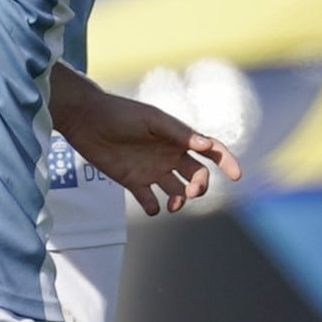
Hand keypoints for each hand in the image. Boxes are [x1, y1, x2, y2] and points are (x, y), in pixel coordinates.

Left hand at [51, 71, 240, 213]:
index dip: (227, 162)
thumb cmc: (120, 113)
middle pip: (197, 176)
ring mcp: (152, 170)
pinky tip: (152, 206)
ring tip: (172, 204)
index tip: (236, 175)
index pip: (210, 151)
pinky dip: (154, 207)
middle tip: (191, 191)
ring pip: (176, 192)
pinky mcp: (133, 181)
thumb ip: (178, 133)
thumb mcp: (151, 120)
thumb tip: (205, 144)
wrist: (85, 120)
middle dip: (200, 187)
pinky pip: (149, 200)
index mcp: (179, 138)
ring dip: (180, 201)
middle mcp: (169, 155)